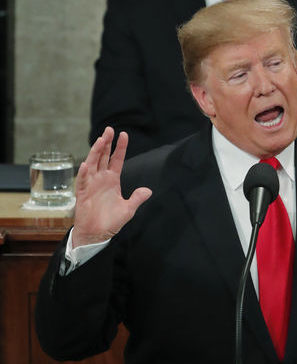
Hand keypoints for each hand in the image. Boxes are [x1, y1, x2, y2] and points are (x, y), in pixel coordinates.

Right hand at [72, 127, 151, 246]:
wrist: (97, 234)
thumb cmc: (111, 221)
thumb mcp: (128, 209)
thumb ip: (137, 198)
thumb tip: (148, 190)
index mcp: (112, 180)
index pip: (116, 159)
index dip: (120, 147)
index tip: (124, 134)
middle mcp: (101, 179)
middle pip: (103, 157)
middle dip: (106, 143)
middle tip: (109, 130)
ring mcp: (91, 184)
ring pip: (92, 164)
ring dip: (95, 152)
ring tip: (101, 141)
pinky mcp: (82, 194)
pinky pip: (82, 181)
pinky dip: (83, 173)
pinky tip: (86, 164)